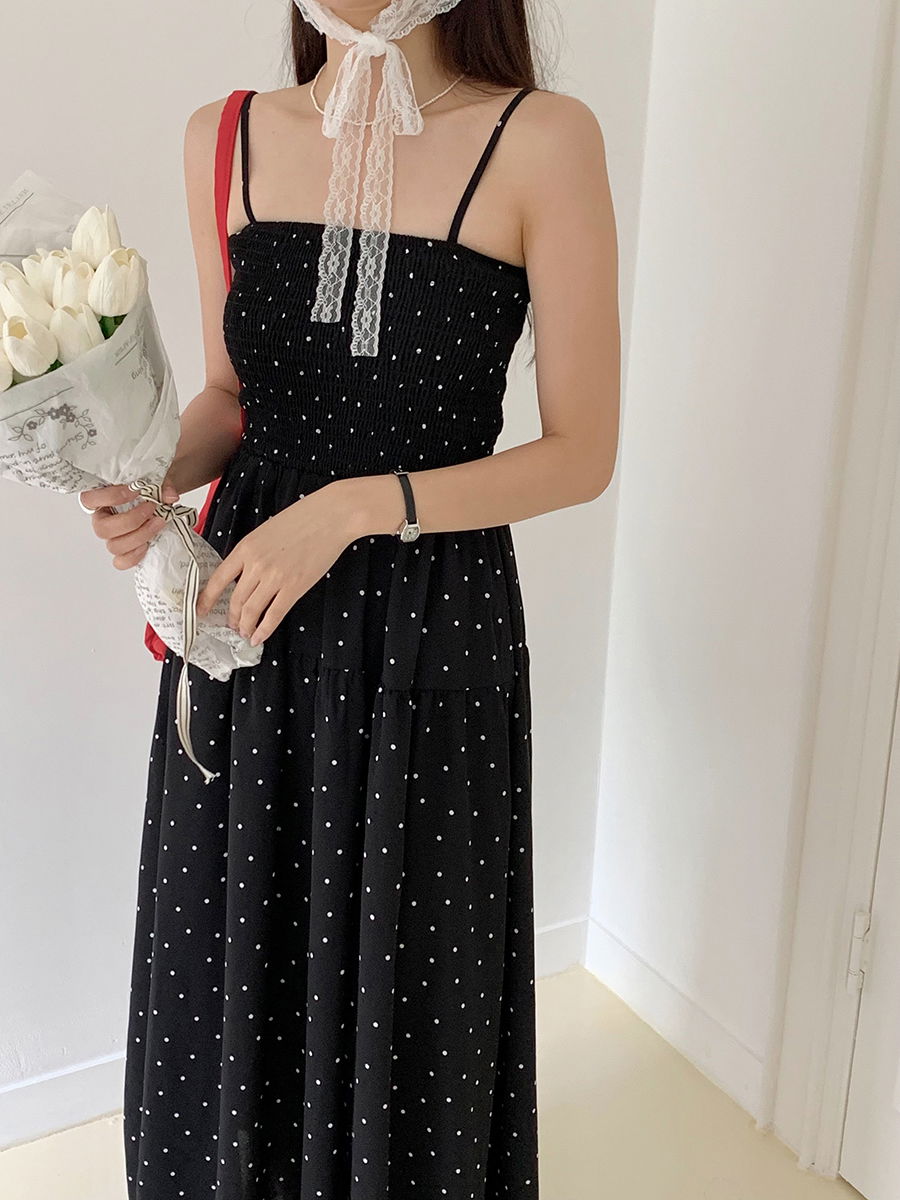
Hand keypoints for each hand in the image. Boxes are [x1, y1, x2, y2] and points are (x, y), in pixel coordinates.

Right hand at [80, 471, 180, 569]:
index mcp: (98, 499)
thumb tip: (170, 496)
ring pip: (114, 546)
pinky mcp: (123, 552)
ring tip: (158, 523)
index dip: (111, 497)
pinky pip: (121, 562)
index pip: (89, 499)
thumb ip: (161, 485)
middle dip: (131, 520)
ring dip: (140, 536)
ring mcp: (111, 538)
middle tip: (151, 508)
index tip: (135, 491)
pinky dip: (136, 556)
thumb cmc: (147, 489)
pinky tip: (148, 544)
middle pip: (103, 529)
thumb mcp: (154, 480)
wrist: (158, 500)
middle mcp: (101, 520)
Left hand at [195, 484, 356, 646]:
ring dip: (246, 626)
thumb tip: (246, 575)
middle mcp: (256, 565)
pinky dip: (264, 630)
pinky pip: (273, 615)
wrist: (331, 516)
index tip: (200, 611)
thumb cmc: (303, 518)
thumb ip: (253, 553)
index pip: (218, 579)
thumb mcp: (266, 531)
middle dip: (232, 618)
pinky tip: (259, 637)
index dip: (206, 599)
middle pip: (235, 600)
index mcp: (246, 547)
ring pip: (251, 611)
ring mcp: (274, 578)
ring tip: (246, 633)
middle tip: (232, 626)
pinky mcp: (294, 588)